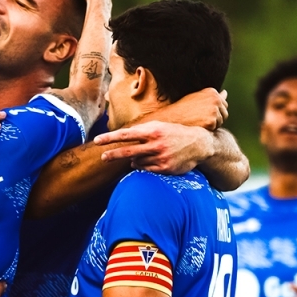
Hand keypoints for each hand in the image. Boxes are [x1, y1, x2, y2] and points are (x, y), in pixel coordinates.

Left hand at [94, 121, 216, 173]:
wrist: (199, 144)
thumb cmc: (175, 133)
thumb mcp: (160, 126)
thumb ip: (142, 130)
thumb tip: (124, 136)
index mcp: (152, 131)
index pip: (126, 134)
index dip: (110, 138)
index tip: (97, 141)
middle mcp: (155, 144)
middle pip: (127, 151)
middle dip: (113, 155)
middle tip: (103, 157)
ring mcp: (160, 157)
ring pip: (137, 162)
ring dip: (135, 160)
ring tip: (144, 155)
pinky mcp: (164, 168)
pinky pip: (146, 169)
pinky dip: (144, 166)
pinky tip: (150, 161)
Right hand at [156, 88, 227, 130]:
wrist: (171, 118)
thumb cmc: (182, 109)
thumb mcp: (197, 98)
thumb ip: (212, 96)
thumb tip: (225, 93)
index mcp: (212, 92)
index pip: (223, 104)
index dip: (214, 111)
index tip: (203, 113)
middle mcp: (215, 99)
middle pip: (225, 113)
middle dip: (216, 118)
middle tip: (200, 119)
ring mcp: (214, 110)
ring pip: (221, 122)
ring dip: (212, 125)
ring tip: (198, 122)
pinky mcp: (212, 121)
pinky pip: (215, 128)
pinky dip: (208, 130)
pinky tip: (197, 126)